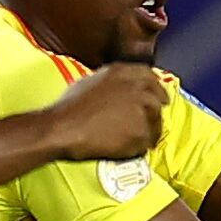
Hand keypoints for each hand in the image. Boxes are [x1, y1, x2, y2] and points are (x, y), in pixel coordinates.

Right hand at [41, 65, 168, 162]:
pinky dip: (139, 146)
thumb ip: (111, 83)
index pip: (148, 75)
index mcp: (122, 71)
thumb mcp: (90, 82)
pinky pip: (147, 141)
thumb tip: (118, 91)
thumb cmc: (69, 107)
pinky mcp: (141, 130)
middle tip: (151, 123)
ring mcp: (141, 108)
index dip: (154, 88)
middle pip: (157, 98)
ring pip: (155, 121)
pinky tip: (127, 149)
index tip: (157, 97)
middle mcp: (136, 85)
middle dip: (154, 111)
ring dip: (149, 131)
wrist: (63, 128)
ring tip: (136, 140)